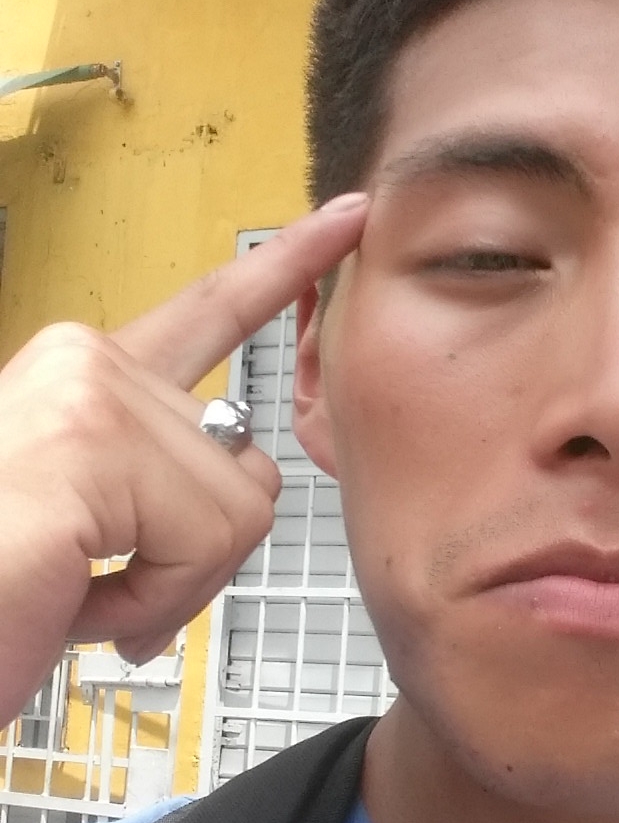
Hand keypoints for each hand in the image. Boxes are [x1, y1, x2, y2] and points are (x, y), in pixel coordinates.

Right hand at [0, 195, 367, 729]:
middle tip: (91, 580)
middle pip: (245, 468)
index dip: (283, 269)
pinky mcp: (94, 443)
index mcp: (84, 374)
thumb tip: (246, 485)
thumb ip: (166, 482)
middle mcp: (85, 362)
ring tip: (70, 589)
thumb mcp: (88, 520)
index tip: (345, 220)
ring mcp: (90, 394)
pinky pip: (207, 543)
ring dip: (166, 587)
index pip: (207, 313)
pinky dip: (151, 602)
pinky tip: (73, 597)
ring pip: (237, 514)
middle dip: (192, 557)